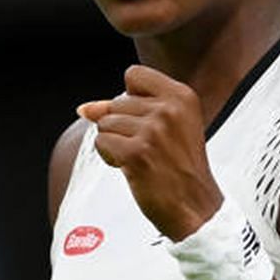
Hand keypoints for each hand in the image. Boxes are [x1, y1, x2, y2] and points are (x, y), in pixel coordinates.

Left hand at [77, 65, 222, 239]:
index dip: (128, 96)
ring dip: (115, 144)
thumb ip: (125, 110)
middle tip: (149, 148)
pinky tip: (132, 167)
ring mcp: (152, 130)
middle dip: (121, 127)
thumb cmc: (179, 167)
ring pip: (104, 123)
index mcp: (182, 96)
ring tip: (141, 158)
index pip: (134, 74)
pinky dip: (110, 157)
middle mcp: (169, 109)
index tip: (143, 118)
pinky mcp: (136, 152)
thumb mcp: (164, 128)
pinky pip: (101, 143)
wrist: (194, 206)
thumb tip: (85, 108)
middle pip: (115, 102)